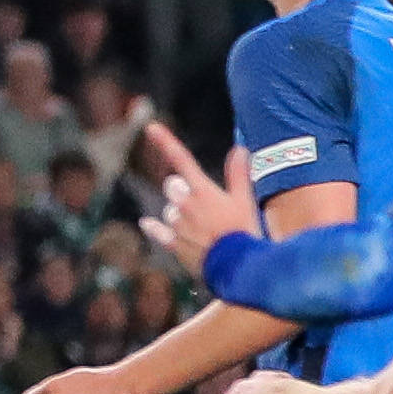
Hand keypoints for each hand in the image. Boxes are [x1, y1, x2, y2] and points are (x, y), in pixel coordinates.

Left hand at [135, 121, 256, 279]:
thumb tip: (239, 149)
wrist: (237, 267)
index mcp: (202, 190)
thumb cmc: (244, 232)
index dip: (165, 141)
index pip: (182, 159)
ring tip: (204, 227)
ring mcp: (177, 225)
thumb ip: (239, 175)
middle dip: (182, 190)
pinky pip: (157, 231)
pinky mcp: (173, 243)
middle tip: (202, 202)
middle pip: (172, 186)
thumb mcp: (246, 201)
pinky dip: (154, 227)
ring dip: (180, 214)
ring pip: (170, 211)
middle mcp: (184, 204)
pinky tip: (147, 224)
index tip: (150, 127)